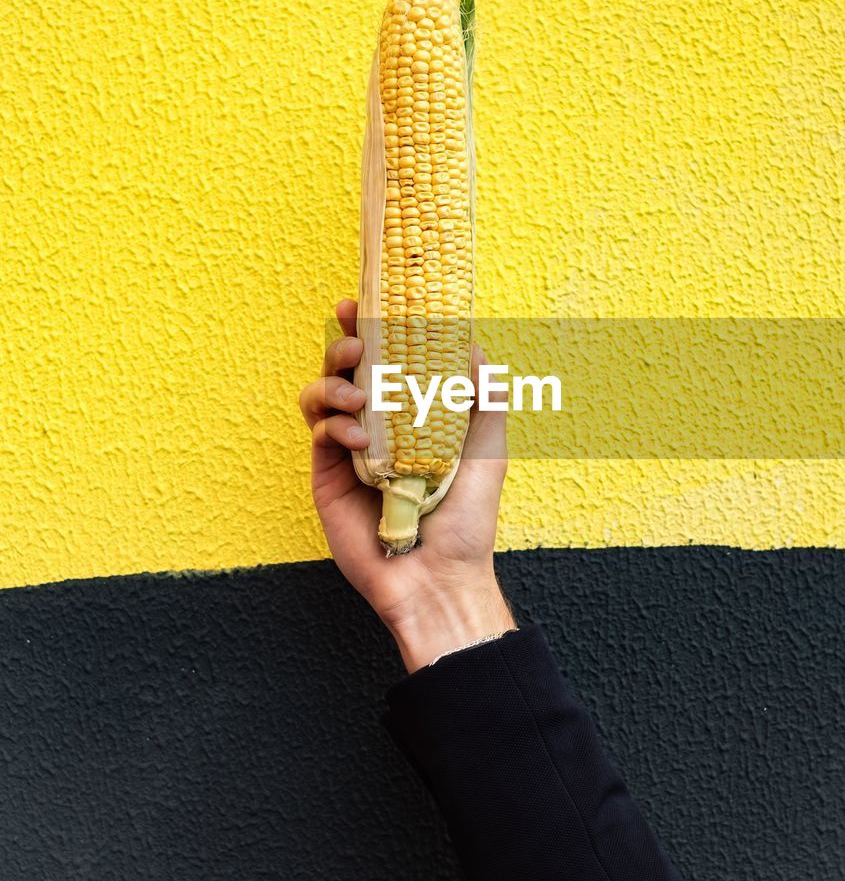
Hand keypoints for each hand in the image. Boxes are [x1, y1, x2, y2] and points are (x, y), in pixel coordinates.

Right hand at [300, 299, 515, 671]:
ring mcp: (349, 449)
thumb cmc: (468, 520)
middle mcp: (377, 426)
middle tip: (357, 342)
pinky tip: (359, 436)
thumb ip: (483, 401)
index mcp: (411, 415)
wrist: (439, 578)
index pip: (385, 360)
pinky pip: (320, 432)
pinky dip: (335, 423)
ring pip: (321, 394)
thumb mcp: (488, 452)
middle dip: (343, 343)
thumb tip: (477, 349)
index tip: (364, 303)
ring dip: (334, 382)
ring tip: (360, 396)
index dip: (370, 328)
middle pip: (345, 368)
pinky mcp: (329, 475)